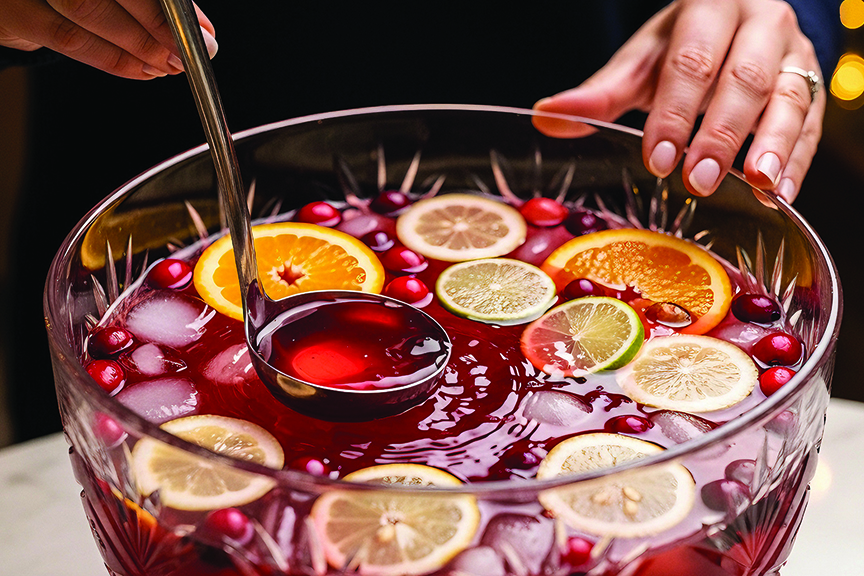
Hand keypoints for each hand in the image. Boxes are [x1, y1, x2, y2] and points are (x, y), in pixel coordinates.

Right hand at [0, 0, 215, 79]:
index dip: (166, 6)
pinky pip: (65, 37)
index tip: (201, 31)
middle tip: (185, 55)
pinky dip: (110, 58)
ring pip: (86, 11)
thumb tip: (201, 30)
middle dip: (156, 26)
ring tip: (165, 66)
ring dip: (135, 46)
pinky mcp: (13, 11)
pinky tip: (140, 69)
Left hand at [533, 0, 824, 201]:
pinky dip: (798, 160)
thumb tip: (546, 116)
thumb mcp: (642, 62)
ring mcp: (793, 52)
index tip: (657, 160)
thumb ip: (602, 92)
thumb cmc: (684, 46)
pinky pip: (813, 122)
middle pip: (746, 78)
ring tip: (760, 185)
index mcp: (710, 8)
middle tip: (699, 180)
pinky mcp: (813, 83)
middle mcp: (760, 23)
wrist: (735, 20)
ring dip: (775, 145)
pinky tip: (780, 195)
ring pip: (791, 97)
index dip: (675, 112)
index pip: (693, 62)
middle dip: (722, 133)